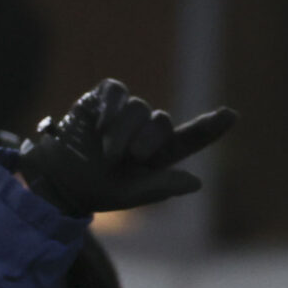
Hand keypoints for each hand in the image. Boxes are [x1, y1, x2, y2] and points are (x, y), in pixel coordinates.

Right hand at [15, 79, 235, 215]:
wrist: (56, 179)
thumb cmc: (93, 190)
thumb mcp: (127, 195)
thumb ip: (160, 188)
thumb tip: (196, 182)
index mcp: (158, 155)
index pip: (191, 137)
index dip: (211, 127)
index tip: (231, 116)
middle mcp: (145, 129)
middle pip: (162, 122)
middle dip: (149, 139)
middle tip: (129, 158)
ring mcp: (125, 112)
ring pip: (138, 108)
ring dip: (123, 131)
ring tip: (107, 151)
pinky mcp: (103, 99)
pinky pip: (116, 91)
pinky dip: (112, 107)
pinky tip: (101, 124)